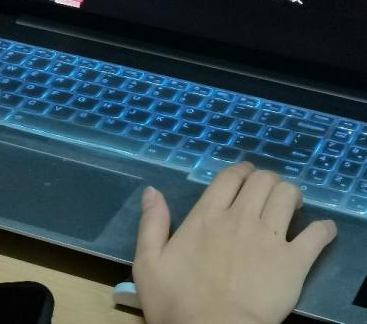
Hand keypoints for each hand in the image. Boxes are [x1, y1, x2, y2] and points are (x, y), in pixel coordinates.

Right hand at [133, 162, 336, 323]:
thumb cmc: (176, 302)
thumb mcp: (148, 262)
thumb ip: (151, 223)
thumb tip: (152, 191)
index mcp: (206, 215)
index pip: (229, 177)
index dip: (242, 170)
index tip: (248, 173)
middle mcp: (239, 218)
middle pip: (262, 181)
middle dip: (268, 180)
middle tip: (269, 191)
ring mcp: (269, 238)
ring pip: (287, 196)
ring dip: (292, 195)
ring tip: (293, 204)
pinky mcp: (293, 262)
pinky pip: (315, 236)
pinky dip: (322, 229)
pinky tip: (323, 230)